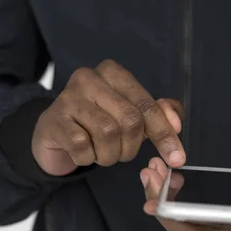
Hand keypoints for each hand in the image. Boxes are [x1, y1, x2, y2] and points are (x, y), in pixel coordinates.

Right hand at [32, 60, 185, 175]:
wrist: (54, 132)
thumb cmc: (97, 120)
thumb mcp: (131, 113)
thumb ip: (157, 114)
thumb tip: (176, 124)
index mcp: (113, 73)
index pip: (147, 105)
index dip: (164, 134)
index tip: (177, 158)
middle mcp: (90, 78)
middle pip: (130, 120)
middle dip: (132, 147)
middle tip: (123, 153)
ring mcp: (68, 97)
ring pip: (107, 133)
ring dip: (110, 154)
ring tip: (103, 153)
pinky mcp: (53, 119)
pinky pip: (82, 146)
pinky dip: (88, 157)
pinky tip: (84, 153)